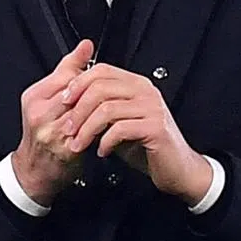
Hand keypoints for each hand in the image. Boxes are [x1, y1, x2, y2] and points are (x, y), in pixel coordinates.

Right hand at [11, 40, 93, 205]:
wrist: (35, 171)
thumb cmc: (43, 132)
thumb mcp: (48, 98)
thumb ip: (67, 70)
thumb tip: (86, 46)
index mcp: (34, 97)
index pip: (67, 76)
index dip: (87, 78)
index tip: (99, 79)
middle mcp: (41, 114)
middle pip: (78, 93)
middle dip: (96, 94)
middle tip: (109, 95)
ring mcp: (53, 132)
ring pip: (86, 112)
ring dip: (100, 111)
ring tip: (112, 108)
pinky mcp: (67, 149)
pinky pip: (90, 132)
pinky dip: (102, 128)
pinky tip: (109, 126)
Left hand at [62, 63, 211, 204]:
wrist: (177, 169)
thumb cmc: (147, 147)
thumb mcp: (118, 123)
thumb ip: (100, 109)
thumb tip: (71, 102)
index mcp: (136, 84)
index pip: (102, 70)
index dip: (79, 83)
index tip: (64, 100)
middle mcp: (145, 91)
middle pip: (101, 87)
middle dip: (78, 109)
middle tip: (68, 127)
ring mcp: (152, 108)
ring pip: (107, 108)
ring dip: (87, 129)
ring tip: (79, 144)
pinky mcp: (156, 127)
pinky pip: (120, 129)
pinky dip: (105, 142)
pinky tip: (102, 152)